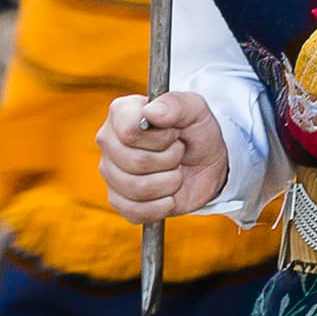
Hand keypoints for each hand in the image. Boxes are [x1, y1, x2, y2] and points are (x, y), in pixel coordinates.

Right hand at [97, 92, 224, 221]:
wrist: (207, 162)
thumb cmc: (196, 131)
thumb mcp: (197, 110)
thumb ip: (177, 104)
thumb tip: (151, 111)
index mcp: (122, 113)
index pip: (129, 132)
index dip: (161, 137)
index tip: (174, 133)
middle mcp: (109, 143)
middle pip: (136, 162)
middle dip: (170, 159)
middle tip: (178, 152)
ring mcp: (110, 173)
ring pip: (137, 188)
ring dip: (170, 182)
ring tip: (175, 170)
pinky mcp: (119, 201)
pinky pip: (136, 211)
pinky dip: (163, 205)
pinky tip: (169, 193)